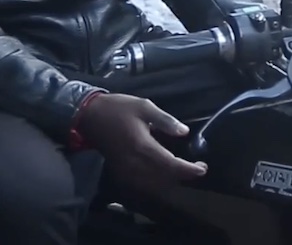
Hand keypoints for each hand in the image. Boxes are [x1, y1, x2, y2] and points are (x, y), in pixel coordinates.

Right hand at [76, 93, 206, 188]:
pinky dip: (156, 182)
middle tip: (198, 168)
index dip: (189, 170)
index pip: (171, 166)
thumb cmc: (118, 108)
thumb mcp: (144, 106)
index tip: (203, 168)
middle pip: (165, 179)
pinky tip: (163, 173)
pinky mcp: (121, 172)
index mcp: (143, 147)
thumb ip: (165, 121)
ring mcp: (127, 170)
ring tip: (184, 170)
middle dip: (183, 176)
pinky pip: (142, 184)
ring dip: (170, 181)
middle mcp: (135, 163)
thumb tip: (184, 132)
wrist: (89, 116)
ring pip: (154, 185)